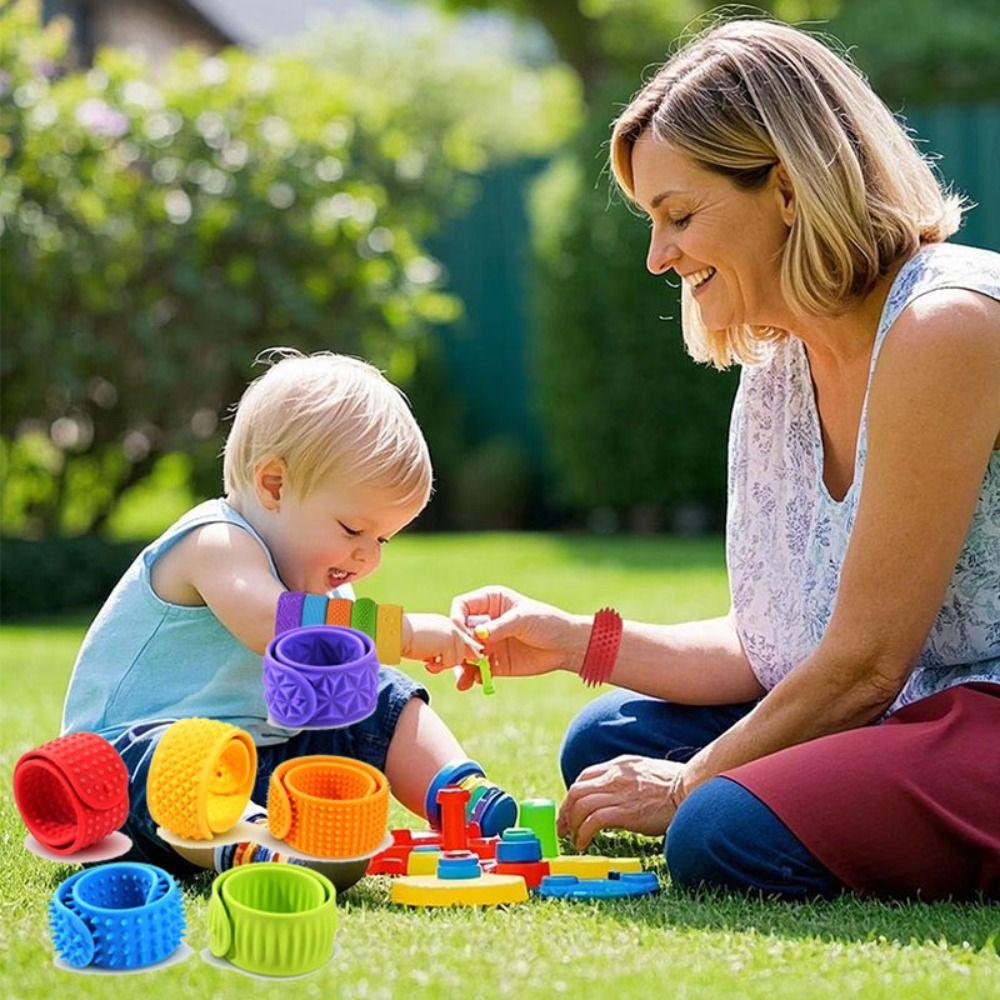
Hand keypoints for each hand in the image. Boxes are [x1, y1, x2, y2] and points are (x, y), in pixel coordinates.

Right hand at [403, 613, 481, 668]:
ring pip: (458, 659)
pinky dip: (438, 667)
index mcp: (448, 624)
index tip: (439, 660)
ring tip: (428, 661)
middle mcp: (453, 626)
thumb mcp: (430, 644)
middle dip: (449, 661)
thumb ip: (446, 649)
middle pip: (464, 652)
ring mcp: (452, 633)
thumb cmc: (407, 639)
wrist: (395, 633)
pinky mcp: (448, 642)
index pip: (464, 643)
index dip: (456, 655)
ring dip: (443, 665)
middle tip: (432, 662)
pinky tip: (426, 661)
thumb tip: (472, 657)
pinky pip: (450, 663)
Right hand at [448, 585, 588, 684]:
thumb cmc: (548, 623)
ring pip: (464, 654)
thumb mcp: (523, 620)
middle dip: (455, 647)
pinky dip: (472, 677)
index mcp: (490, 601)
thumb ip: (499, 626)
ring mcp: (489, 643)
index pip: (461, 606)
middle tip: (455, 661)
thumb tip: (477, 635)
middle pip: (458, 632)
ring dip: (460, 667)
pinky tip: (473, 683)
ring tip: (461, 680)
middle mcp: (485, 622)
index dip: (456, 619)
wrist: (567, 647)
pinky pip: (476, 671)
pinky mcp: (495, 663)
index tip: (461, 634)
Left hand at [557, 755, 686, 851]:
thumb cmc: (674, 786)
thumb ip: (626, 779)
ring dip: (571, 825)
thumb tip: (614, 796)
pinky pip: (593, 822)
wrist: (692, 789)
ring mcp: (619, 793)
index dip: (573, 796)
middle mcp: (614, 776)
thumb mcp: (644, 772)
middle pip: (576, 791)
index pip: (585, 777)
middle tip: (564, 829)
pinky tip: (584, 844)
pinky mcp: (625, 812)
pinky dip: (583, 834)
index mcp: (619, 765)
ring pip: (580, 805)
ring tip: (573, 840)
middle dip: (565, 811)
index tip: (570, 811)